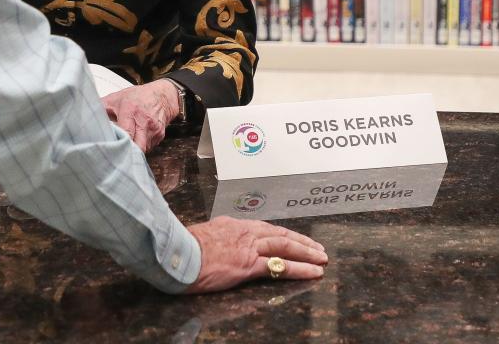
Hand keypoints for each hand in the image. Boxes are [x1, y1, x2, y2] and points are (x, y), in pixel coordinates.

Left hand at [101, 80, 178, 152]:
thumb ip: (100, 107)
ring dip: (133, 152)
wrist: (162, 96)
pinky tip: (134, 143)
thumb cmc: (136, 97)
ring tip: (123, 150)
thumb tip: (85, 117)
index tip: (110, 150)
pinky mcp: (159, 136)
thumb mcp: (115, 98)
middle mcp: (144, 121)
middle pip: (137, 146)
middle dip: (127, 153)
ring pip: (142, 149)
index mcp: (130, 110)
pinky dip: (140, 148)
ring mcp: (153, 130)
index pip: (126, 133)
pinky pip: (148, 148)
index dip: (119, 144)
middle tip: (116, 156)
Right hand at [182, 216, 327, 292]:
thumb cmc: (180, 249)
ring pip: (285, 246)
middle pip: (279, 234)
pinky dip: (300, 269)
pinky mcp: (250, 265)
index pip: (263, 228)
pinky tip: (314, 272)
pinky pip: (281, 266)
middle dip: (301, 241)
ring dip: (307, 252)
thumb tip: (218, 246)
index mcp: (231, 225)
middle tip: (318, 248)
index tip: (293, 238)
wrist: (175, 254)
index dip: (281, 234)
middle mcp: (244, 232)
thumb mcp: (200, 237)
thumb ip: (215, 239)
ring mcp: (248, 247)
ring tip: (322, 259)